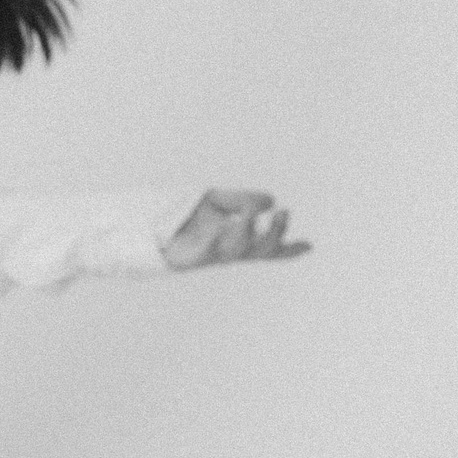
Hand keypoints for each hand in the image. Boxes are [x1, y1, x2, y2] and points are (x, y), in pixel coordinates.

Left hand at [163, 190, 310, 269]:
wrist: (150, 227)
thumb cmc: (188, 217)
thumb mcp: (219, 201)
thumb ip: (243, 200)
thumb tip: (269, 201)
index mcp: (239, 239)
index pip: (268, 247)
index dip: (288, 249)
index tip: (308, 246)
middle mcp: (228, 250)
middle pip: (258, 250)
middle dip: (274, 234)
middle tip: (283, 214)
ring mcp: (210, 255)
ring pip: (236, 251)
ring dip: (246, 234)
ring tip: (250, 217)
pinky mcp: (190, 257)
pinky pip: (205, 251)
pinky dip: (215, 240)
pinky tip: (220, 228)